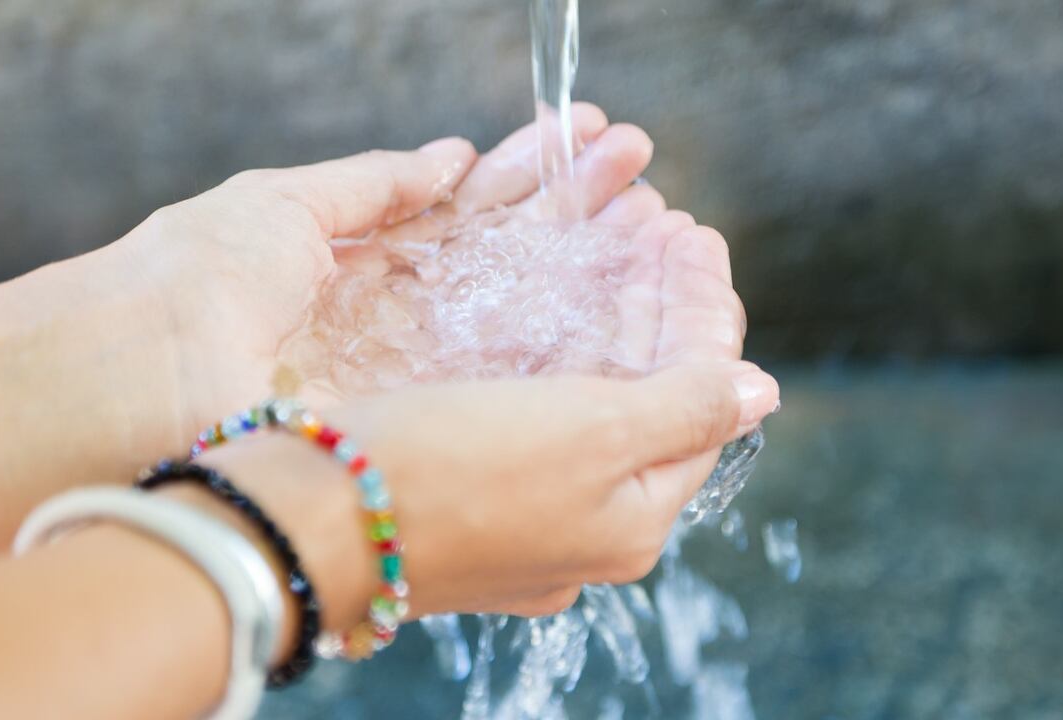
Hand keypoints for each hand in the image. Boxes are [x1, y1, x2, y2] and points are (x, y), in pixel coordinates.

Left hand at [105, 103, 657, 438]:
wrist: (139, 380)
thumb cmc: (195, 277)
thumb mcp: (287, 204)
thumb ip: (376, 185)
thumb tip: (450, 157)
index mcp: (373, 257)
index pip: (476, 206)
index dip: (535, 171)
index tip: (592, 134)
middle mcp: (409, 317)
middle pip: (514, 256)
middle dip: (580, 209)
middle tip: (644, 172)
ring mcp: (422, 369)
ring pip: (528, 311)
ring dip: (591, 263)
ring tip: (657, 220)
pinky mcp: (427, 416)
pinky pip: (512, 373)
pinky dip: (574, 336)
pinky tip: (627, 294)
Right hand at [200, 216, 777, 626]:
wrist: (303, 522)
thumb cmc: (449, 474)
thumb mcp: (590, 434)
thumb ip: (683, 407)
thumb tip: (758, 391)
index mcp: (632, 519)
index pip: (700, 399)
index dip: (704, 311)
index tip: (694, 234)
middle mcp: (584, 526)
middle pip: (645, 398)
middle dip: (656, 306)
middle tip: (660, 226)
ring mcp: (523, 513)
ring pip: (587, 400)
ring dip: (606, 318)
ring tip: (615, 242)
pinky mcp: (466, 491)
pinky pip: (532, 411)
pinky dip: (550, 349)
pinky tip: (545, 302)